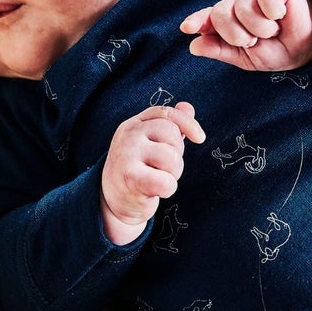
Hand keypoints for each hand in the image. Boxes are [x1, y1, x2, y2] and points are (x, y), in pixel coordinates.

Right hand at [100, 101, 206, 243]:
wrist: (111, 203)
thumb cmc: (136, 171)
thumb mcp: (149, 144)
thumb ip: (168, 125)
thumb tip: (188, 107)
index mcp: (133, 124)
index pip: (166, 113)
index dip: (188, 123)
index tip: (200, 138)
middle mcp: (128, 135)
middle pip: (173, 134)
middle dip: (177, 154)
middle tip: (162, 168)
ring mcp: (127, 155)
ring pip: (172, 158)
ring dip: (173, 174)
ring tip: (157, 178)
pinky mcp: (131, 178)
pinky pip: (166, 181)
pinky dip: (168, 189)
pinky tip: (155, 191)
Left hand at [179, 0, 311, 71]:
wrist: (311, 46)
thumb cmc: (278, 50)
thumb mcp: (247, 58)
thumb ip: (221, 50)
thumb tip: (193, 46)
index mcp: (228, 22)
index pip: (207, 18)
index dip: (197, 21)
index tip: (188, 28)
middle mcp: (238, 4)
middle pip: (220, 13)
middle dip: (236, 35)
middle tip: (255, 41)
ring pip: (241, 7)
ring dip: (259, 27)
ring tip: (272, 31)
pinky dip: (272, 12)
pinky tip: (280, 16)